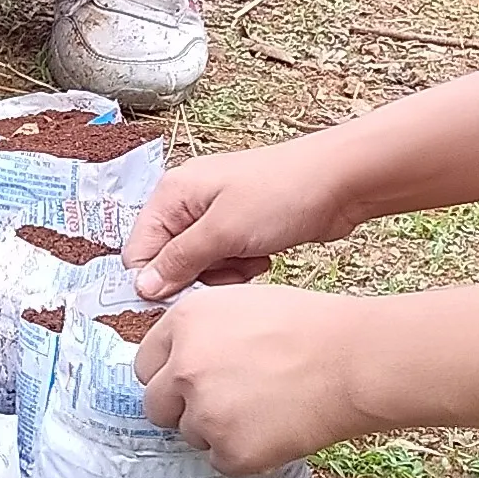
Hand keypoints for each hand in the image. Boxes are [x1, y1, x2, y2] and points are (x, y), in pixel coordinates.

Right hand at [125, 140, 361, 298]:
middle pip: (168, 260)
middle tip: (229, 272)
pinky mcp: (239, 227)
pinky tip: (262, 257)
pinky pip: (223, 261)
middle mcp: (187, 201)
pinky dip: (240, 267)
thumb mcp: (223, 232)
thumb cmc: (281, 195)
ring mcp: (214, 214)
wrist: (339, 183)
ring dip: (222, 275)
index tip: (187, 295)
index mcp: (172, 193)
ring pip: (198, 265)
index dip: (158, 279)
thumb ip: (179, 260)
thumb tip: (142, 287)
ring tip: (250, 261)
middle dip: (196, 277)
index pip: (139, 250)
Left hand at [134, 285, 378, 474]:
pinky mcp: (229, 452)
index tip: (190, 380)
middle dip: (182, 407)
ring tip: (263, 407)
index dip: (171, 373)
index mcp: (184, 322)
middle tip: (223, 402)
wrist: (352, 362)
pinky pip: (221, 461)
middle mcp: (183, 368)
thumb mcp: (242, 304)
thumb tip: (180, 359)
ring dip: (216, 429)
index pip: (146, 363)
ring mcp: (204, 413)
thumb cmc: (310, 327)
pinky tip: (274, 427)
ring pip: (190, 434)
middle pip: (155, 405)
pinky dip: (243, 453)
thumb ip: (200, 331)